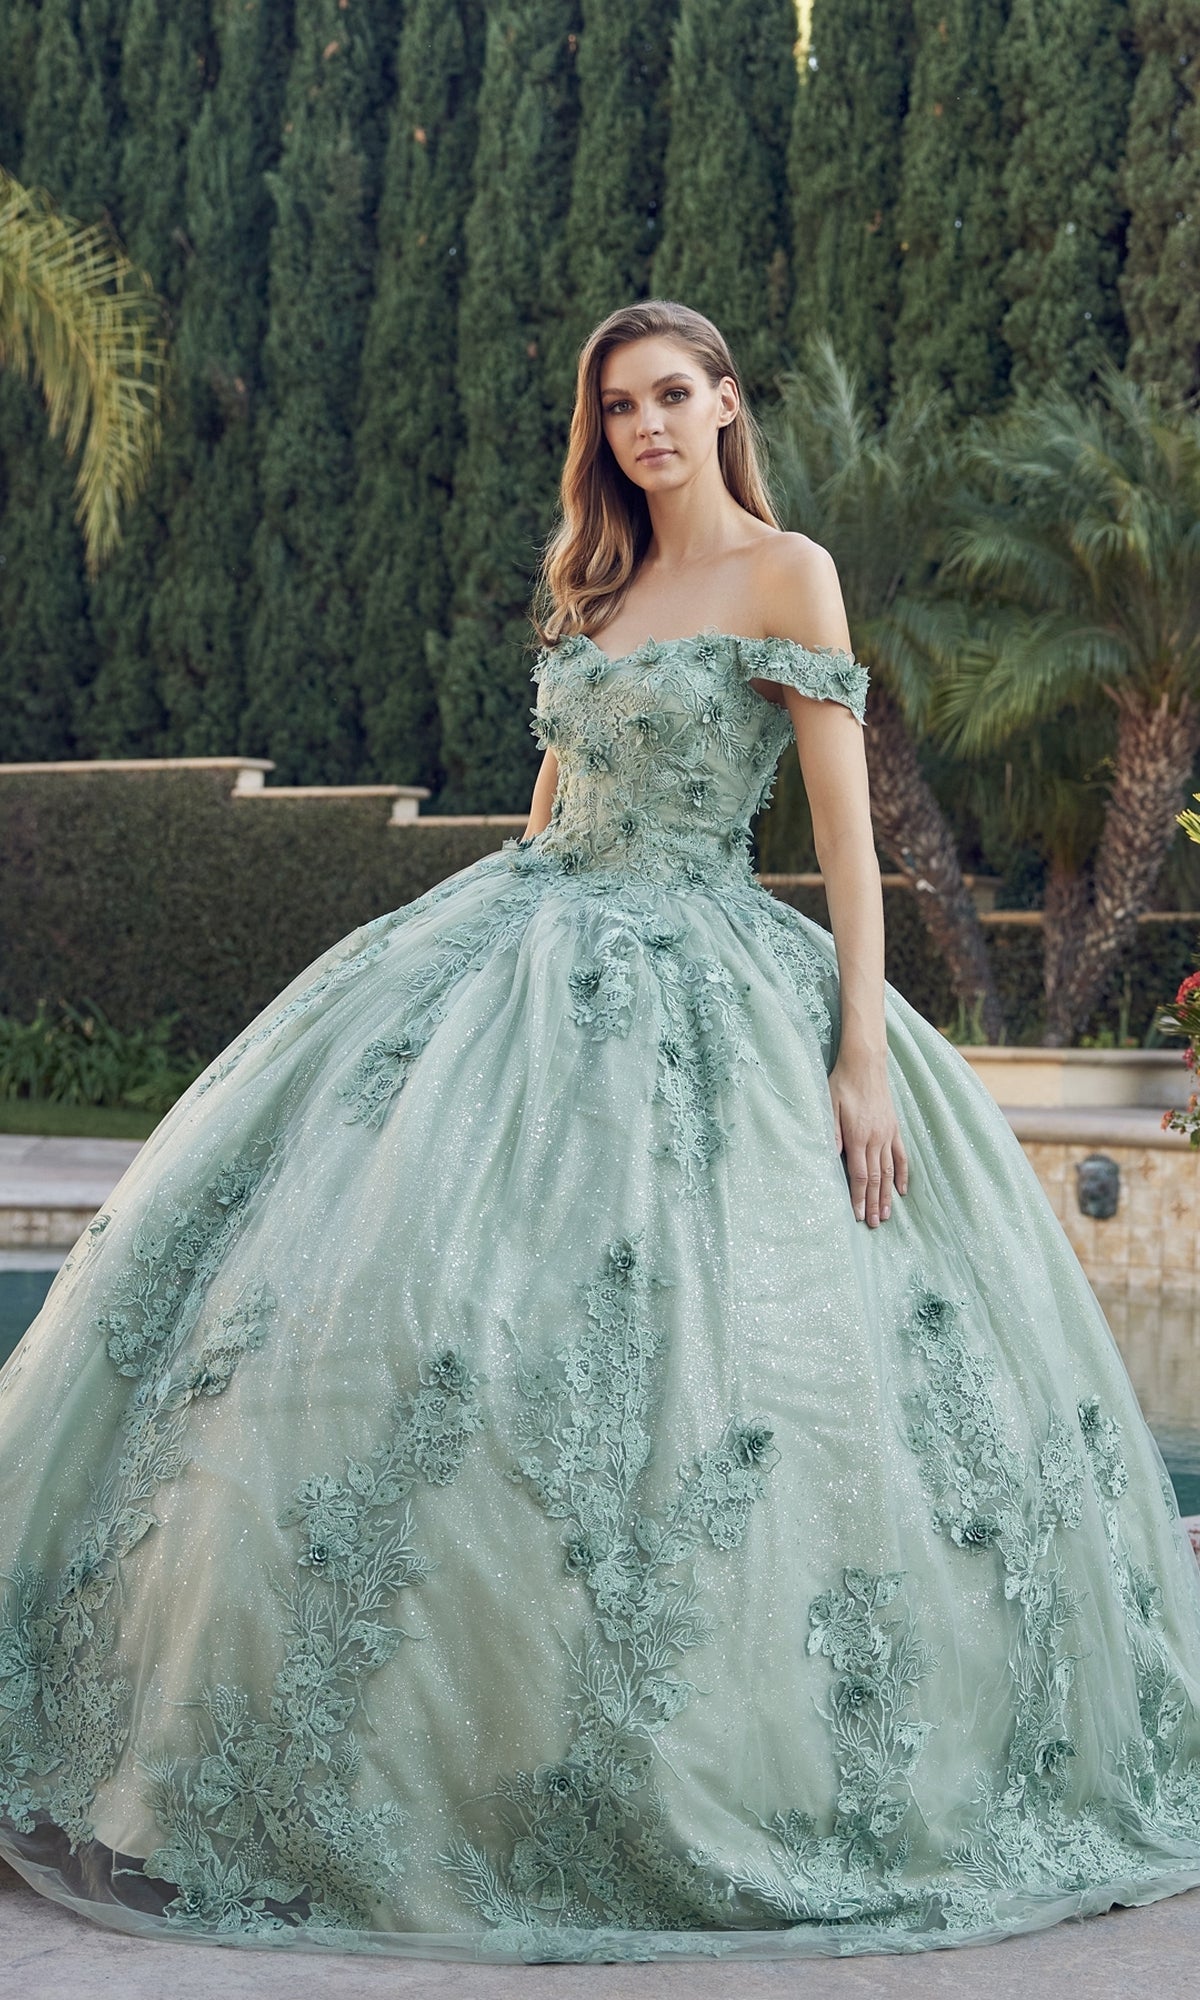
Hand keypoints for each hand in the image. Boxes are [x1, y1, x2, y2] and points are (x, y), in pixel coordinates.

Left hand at [828, 1052, 908, 1226]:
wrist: (865, 1063)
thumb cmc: (842, 1084)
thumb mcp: (829, 1106)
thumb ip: (832, 1134)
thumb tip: (832, 1160)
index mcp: (857, 1136)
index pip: (860, 1176)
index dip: (859, 1197)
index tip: (858, 1215)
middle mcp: (875, 1139)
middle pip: (876, 1179)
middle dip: (874, 1203)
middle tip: (873, 1224)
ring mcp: (888, 1134)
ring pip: (889, 1171)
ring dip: (888, 1195)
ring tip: (886, 1215)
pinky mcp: (894, 1128)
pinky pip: (901, 1156)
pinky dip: (902, 1174)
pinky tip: (903, 1189)